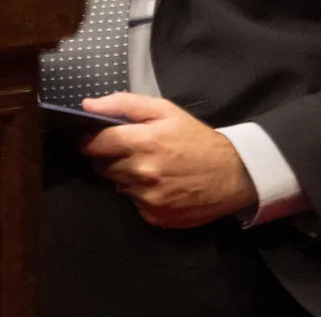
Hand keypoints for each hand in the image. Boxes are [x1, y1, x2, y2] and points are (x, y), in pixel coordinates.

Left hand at [80, 93, 257, 228]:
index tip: (90, 139)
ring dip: (126, 177)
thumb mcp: (164, 110)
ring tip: (150, 168)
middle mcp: (143, 172)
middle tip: (131, 152)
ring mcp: (149, 197)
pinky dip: (140, 194)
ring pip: (117, 185)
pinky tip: (159, 185)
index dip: (88, 140)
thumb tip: (86, 106)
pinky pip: (133, 203)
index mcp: (144, 142)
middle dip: (110, 158)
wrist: (233, 174)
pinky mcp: (156, 216)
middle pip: (102, 166)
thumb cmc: (195, 138)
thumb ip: (123, 104)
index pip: (95, 143)